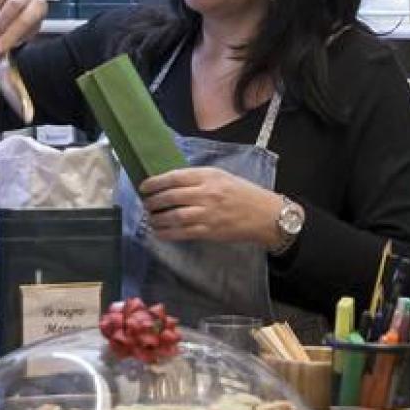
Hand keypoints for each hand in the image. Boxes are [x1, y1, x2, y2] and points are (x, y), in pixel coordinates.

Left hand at [139, 167, 285, 245]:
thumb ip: (198, 178)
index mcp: (208, 176)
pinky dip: (167, 233)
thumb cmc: (243, 193)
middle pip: (170, 197)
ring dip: (157, 218)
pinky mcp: (209, 231)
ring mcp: (207, 214)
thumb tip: (171, 183)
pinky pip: (182, 232)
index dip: (155, 182)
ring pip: (173, 216)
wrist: (265, 215)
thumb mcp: (222, 176)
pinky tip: (159, 232)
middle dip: (153, 201)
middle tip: (146, 204)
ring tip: (150, 219)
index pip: (175, 177)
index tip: (144, 187)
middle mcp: (206, 193)